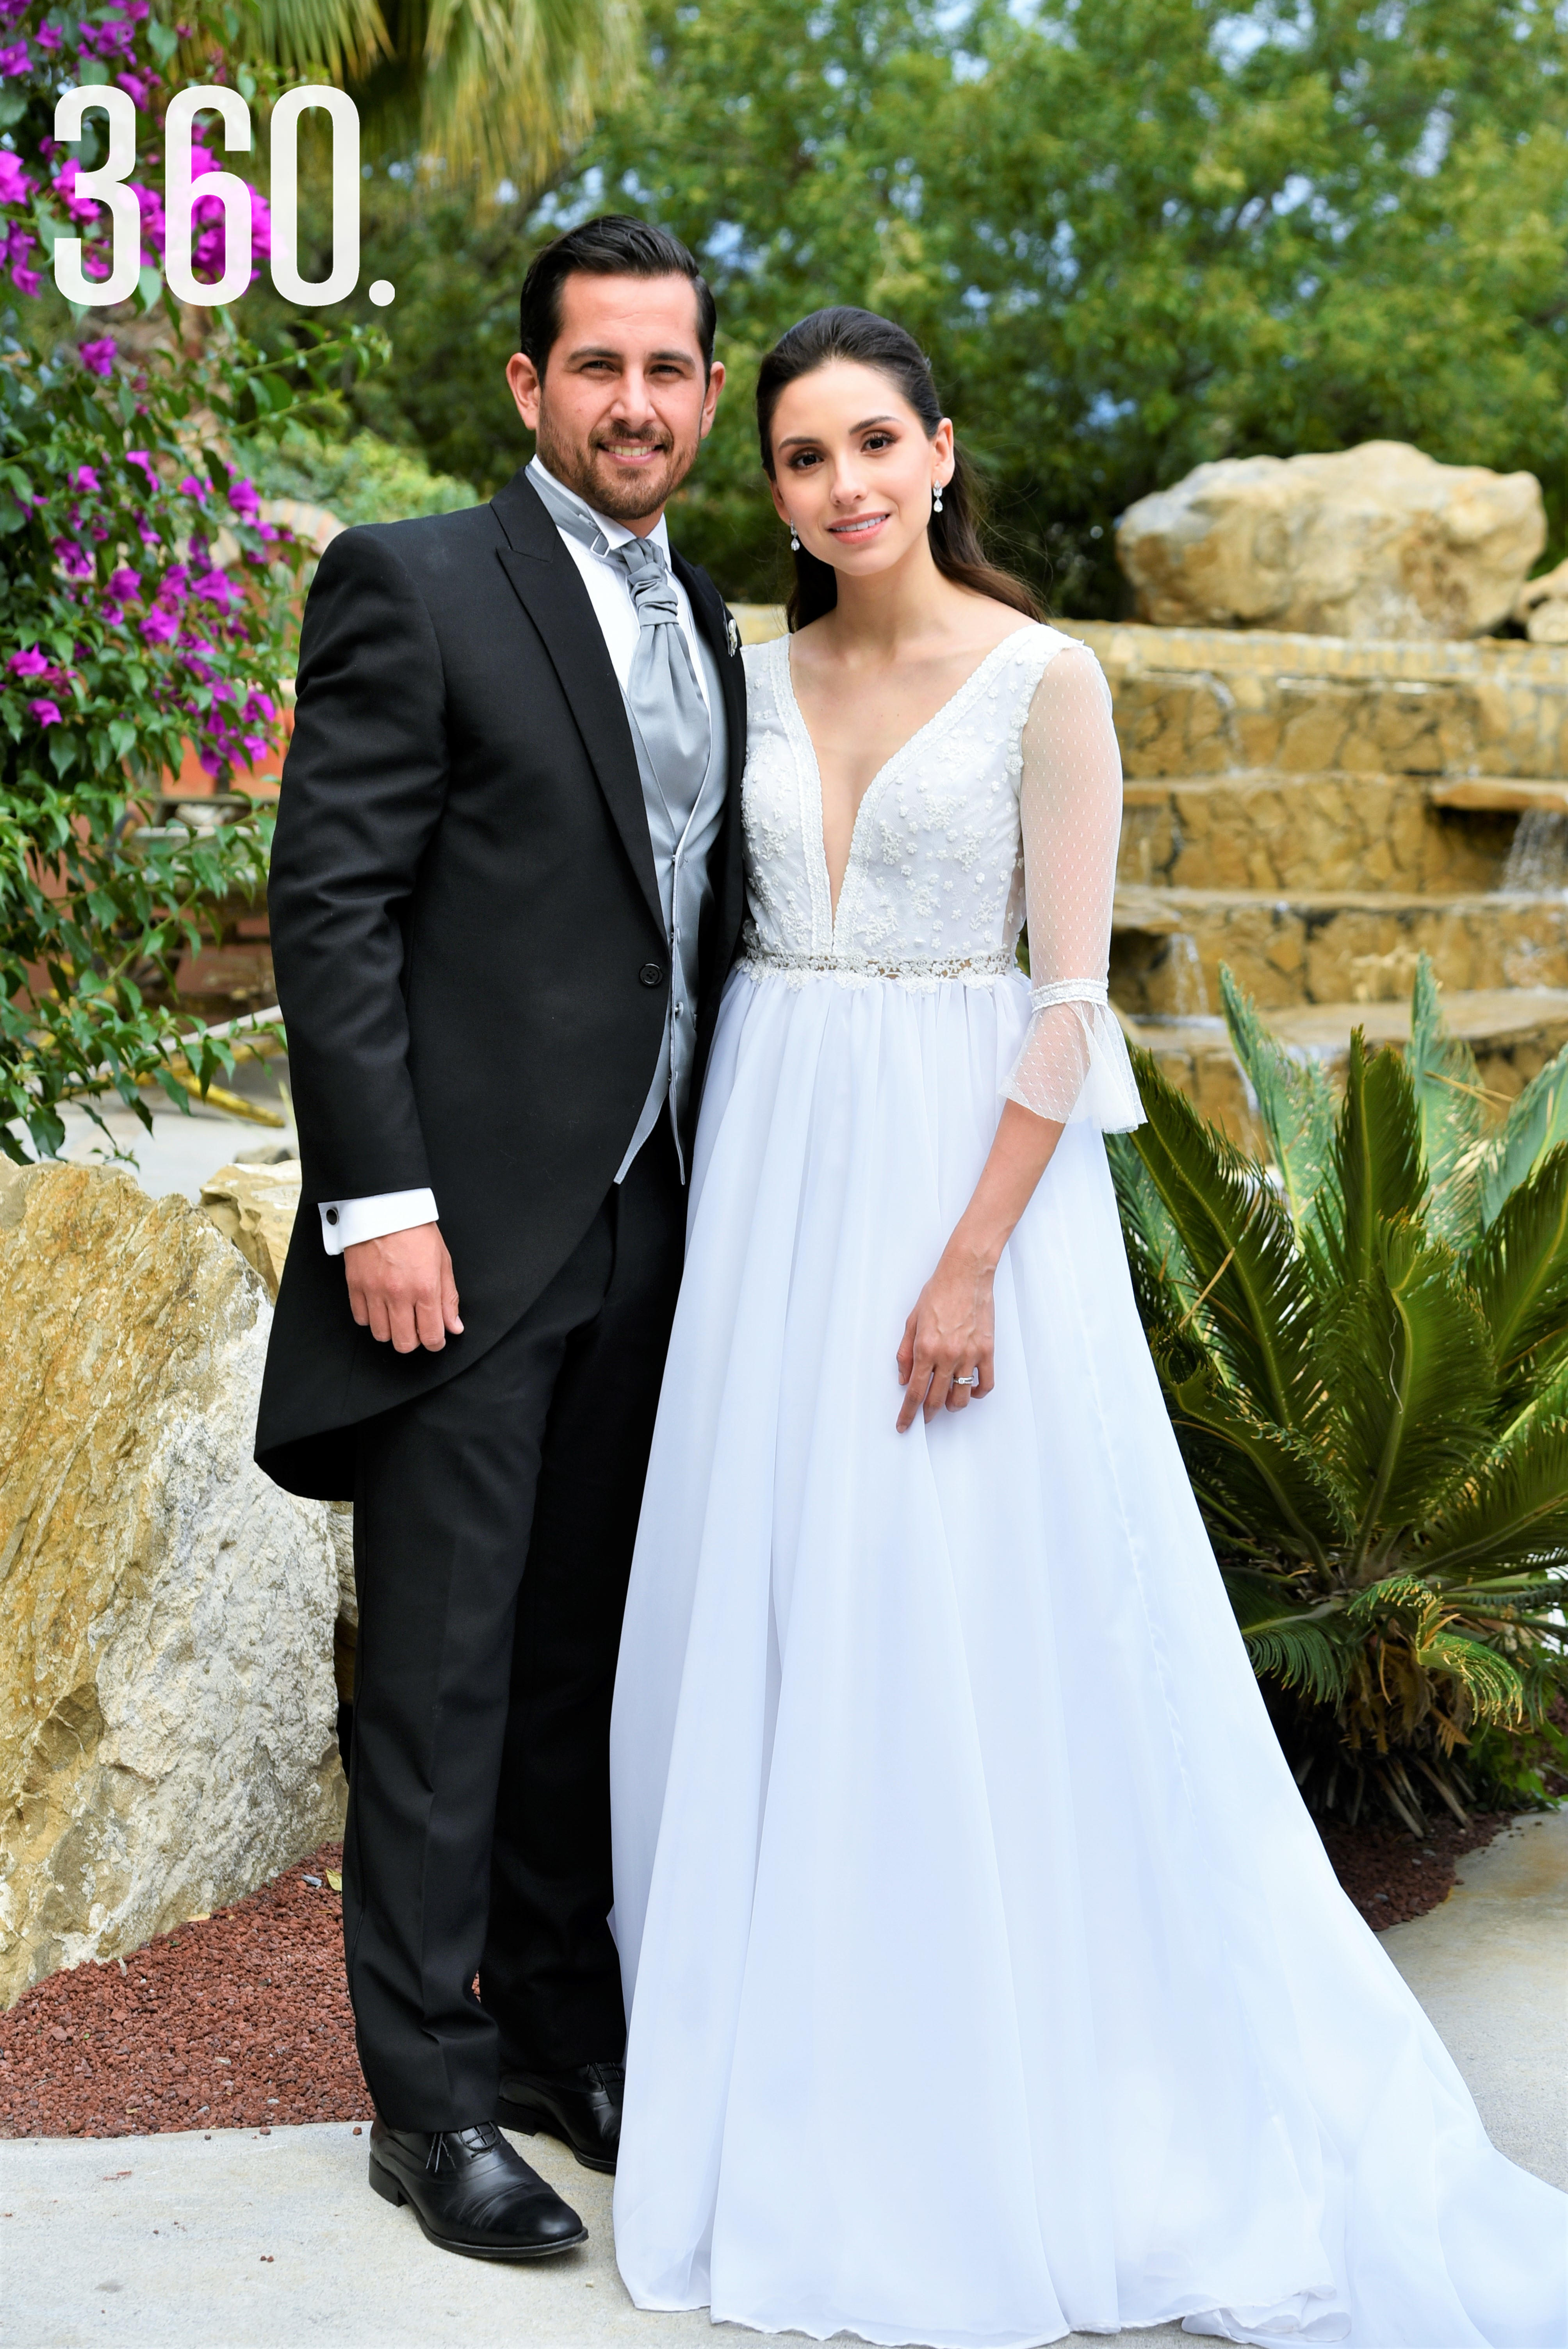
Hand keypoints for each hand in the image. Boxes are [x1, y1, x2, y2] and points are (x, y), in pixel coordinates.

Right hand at [344, 1225, 462, 1353]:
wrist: (385, 1207)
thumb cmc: (416, 1230)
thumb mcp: (443, 1262)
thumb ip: (448, 1298)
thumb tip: (454, 1327)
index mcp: (425, 1288)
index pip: (431, 1335)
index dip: (436, 1343)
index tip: (436, 1339)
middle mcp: (399, 1294)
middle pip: (404, 1343)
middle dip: (413, 1341)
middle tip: (417, 1328)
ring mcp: (374, 1291)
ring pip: (381, 1335)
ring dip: (391, 1331)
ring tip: (397, 1316)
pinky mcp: (355, 1286)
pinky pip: (361, 1319)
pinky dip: (371, 1318)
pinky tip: (380, 1307)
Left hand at [896, 1242, 995, 1430]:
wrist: (966, 1273)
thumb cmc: (938, 1292)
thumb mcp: (912, 1321)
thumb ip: (905, 1353)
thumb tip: (904, 1379)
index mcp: (926, 1348)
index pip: (915, 1392)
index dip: (908, 1413)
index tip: (904, 1425)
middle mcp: (947, 1355)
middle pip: (937, 1399)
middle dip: (928, 1414)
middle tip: (924, 1417)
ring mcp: (970, 1355)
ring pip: (962, 1397)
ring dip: (952, 1405)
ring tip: (947, 1402)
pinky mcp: (987, 1351)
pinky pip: (986, 1384)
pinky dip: (978, 1393)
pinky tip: (970, 1390)